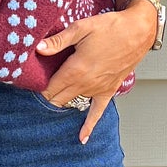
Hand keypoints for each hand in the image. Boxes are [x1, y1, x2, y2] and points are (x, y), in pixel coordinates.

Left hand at [34, 0, 159, 141]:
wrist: (137, 32)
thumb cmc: (110, 27)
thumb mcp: (81, 28)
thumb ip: (58, 41)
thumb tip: (38, 48)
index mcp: (76, 69)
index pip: (49, 87)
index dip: (37, 88)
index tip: (29, 85)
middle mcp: (86, 84)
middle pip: (58, 98)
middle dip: (46, 97)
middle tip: (36, 92)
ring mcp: (97, 90)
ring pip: (73, 103)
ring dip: (62, 102)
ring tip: (50, 101)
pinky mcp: (108, 91)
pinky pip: (97, 113)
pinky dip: (88, 126)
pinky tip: (82, 138)